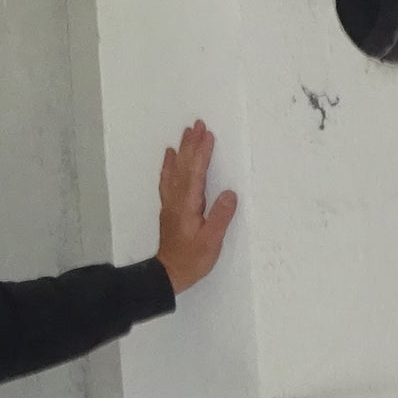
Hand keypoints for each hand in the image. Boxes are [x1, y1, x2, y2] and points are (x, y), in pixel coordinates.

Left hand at [157, 121, 238, 293]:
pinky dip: (169, 165)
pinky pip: (168, 179)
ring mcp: (171, 202)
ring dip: (181, 150)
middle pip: (183, 166)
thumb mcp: (211, 242)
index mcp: (188, 205)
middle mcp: (176, 199)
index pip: (196, 173)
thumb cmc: (193, 260)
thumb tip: (230, 194)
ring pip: (175, 170)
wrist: (169, 273)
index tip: (208, 135)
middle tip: (197, 123)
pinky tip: (171, 155)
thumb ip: (220, 217)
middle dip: (191, 144)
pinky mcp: (170, 207)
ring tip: (186, 132)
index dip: (202, 154)